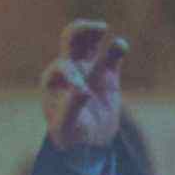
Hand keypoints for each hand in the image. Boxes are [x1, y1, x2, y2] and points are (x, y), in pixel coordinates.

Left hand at [37, 15, 130, 159]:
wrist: (88, 145)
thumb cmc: (70, 137)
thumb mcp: (66, 128)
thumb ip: (72, 108)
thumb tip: (84, 90)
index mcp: (53, 79)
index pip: (63, 66)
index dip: (73, 76)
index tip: (84, 93)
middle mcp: (70, 68)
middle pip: (72, 38)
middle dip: (81, 30)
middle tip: (99, 29)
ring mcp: (89, 69)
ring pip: (91, 41)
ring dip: (97, 32)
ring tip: (104, 30)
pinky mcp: (108, 75)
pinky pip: (113, 56)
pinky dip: (117, 49)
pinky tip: (121, 47)